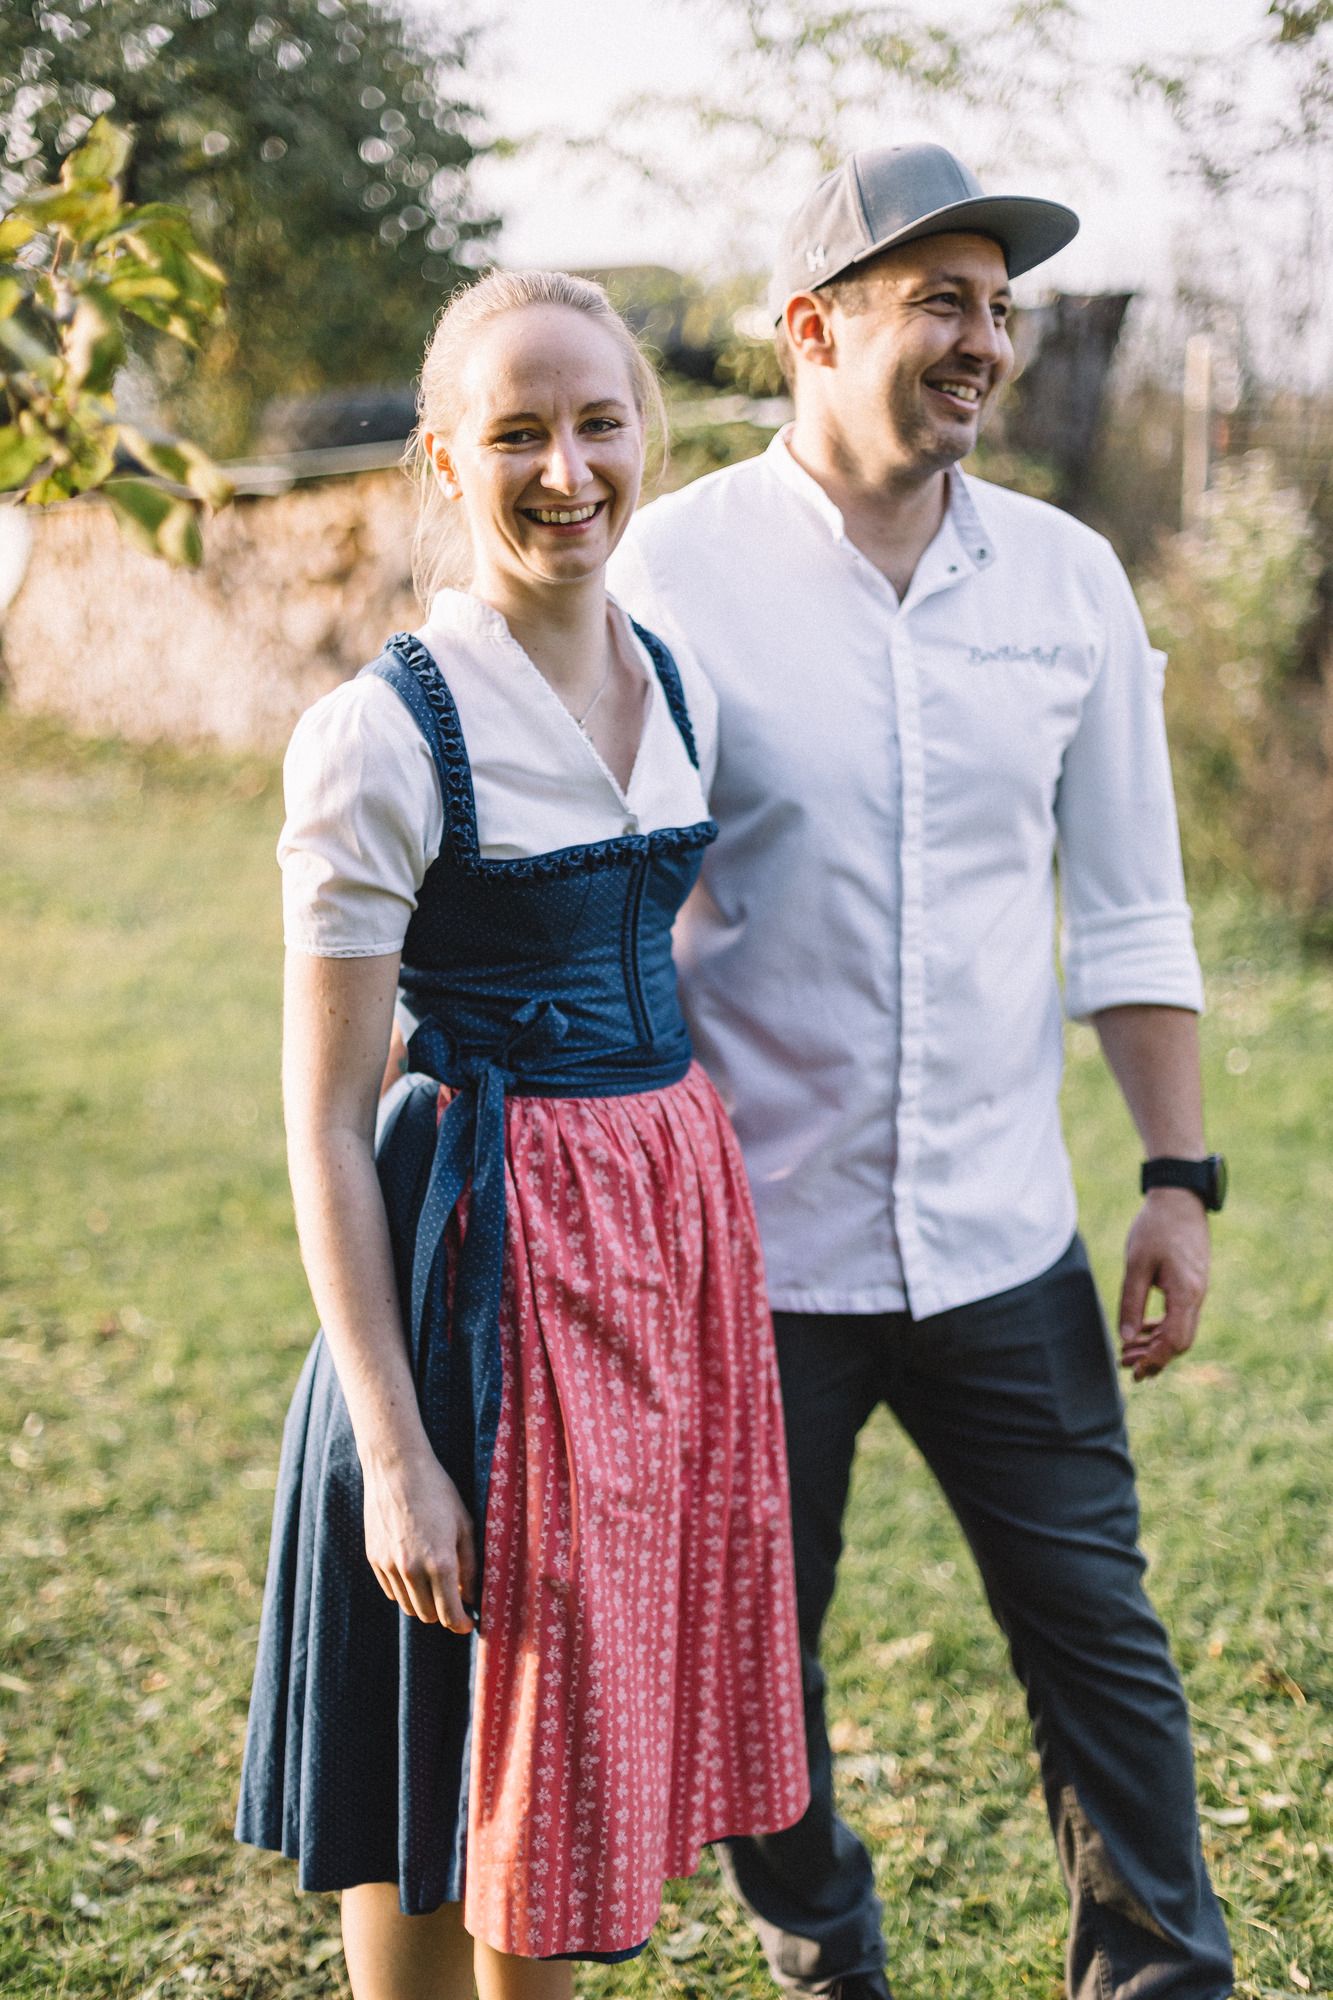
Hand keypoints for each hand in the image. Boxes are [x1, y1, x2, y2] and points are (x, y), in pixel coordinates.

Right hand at [362, 1448, 477, 1631]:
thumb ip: (470, 1565)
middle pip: (428, 1615)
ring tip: (434, 1585)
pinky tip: (415, 1572)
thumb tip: (470, 1596)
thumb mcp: (464, 1524)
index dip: (461, 1624)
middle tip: (454, 1600)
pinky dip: (405, 1590)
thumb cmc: (437, 1492)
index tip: (468, 1623)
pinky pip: (391, 1590)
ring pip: (408, 1606)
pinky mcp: (375, 1559)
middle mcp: (412, 1570)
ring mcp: (390, 1566)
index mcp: (440, 1562)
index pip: (449, 1614)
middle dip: (444, 1613)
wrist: (397, 1469)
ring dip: (424, 1604)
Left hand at [1117, 1187, 1210, 1380]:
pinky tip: (1143, 1331)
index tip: (1133, 1371)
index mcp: (1185, 1293)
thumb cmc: (1156, 1227)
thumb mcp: (1136, 1264)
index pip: (1174, 1341)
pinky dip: (1162, 1329)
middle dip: (1154, 1358)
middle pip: (1180, 1342)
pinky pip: (1180, 1317)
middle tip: (1125, 1366)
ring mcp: (1197, 1291)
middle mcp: (1196, 1296)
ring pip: (1181, 1331)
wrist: (1181, 1200)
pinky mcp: (1192, 1285)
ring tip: (1128, 1352)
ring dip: (1156, 1345)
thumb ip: (1132, 1302)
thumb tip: (1126, 1339)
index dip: (1154, 1360)